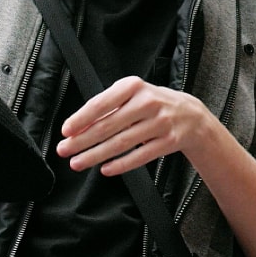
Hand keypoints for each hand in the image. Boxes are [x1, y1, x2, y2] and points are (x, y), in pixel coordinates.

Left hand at [56, 76, 219, 175]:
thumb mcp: (132, 96)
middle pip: (108, 125)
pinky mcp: (169, 141)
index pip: (101, 103)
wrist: (191, 116)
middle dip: (83, 140)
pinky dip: (121, 164)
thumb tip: (77, 127)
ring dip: (96, 155)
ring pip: (122, 143)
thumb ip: (107, 108)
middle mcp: (148, 102)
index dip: (81, 119)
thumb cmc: (153, 105)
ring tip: (78, 162)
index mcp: (133, 87)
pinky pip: (140, 156)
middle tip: (65, 150)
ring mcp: (160, 122)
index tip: (66, 131)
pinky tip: (106, 169)